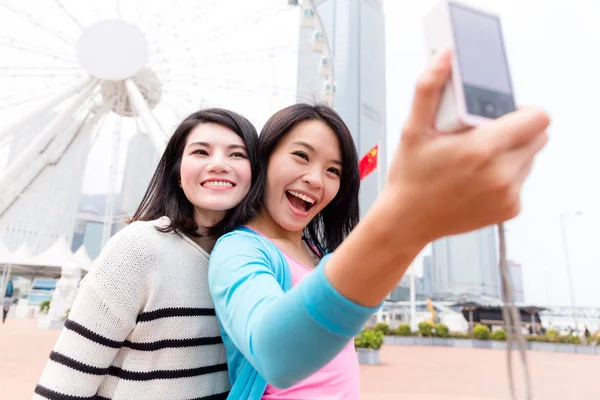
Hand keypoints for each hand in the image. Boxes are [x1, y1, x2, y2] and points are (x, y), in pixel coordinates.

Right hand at [383, 49, 548, 242]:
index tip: (500, 116)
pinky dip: (505, 176)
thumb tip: (445, 56)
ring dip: (511, 153)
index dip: (522, 111)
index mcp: (481, 149)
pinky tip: (477, 179)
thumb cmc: (409, 176)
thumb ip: (429, 88)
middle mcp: (501, 174)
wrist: (407, 221)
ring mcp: (508, 195)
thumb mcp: (412, 129)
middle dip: (516, 131)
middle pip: (538, 137)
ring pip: (529, 159)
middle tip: (482, 137)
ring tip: (475, 160)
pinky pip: (520, 181)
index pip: (538, 118)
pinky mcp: (509, 210)